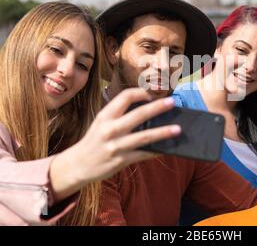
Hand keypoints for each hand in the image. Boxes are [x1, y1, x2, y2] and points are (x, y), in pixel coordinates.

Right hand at [50, 88, 180, 200]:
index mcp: (105, 115)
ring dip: (163, 132)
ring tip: (178, 129)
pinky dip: (157, 151)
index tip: (153, 93)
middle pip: (139, 114)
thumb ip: (119, 114)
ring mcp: (116, 146)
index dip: (141, 92)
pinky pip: (144, 154)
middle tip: (173, 102)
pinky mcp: (121, 160)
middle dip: (158, 107)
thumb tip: (146, 106)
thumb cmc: (94, 141)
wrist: (78, 165)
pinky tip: (168, 148)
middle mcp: (110, 129)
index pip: (125, 96)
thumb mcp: (101, 123)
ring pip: (145, 137)